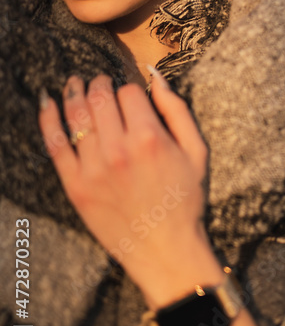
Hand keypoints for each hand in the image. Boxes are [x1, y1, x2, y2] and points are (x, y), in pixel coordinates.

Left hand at [38, 72, 210, 292]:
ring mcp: (93, 169)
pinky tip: (47, 102)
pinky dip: (48, 119)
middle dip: (99, 83)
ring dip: (73, 92)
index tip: (129, 95)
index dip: (130, 88)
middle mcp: (118, 150)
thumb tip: (155, 75)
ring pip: (76, 115)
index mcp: (150, 138)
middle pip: (100, 98)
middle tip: (100, 81)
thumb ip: (177, 109)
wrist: (165, 250)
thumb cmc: (185, 200)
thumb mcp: (196, 150)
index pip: (129, 92)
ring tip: (74, 82)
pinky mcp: (75, 186)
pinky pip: (55, 145)